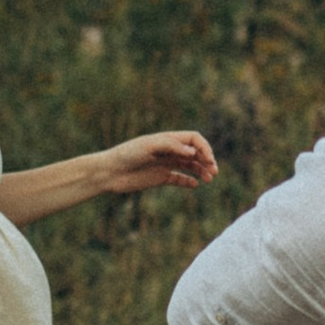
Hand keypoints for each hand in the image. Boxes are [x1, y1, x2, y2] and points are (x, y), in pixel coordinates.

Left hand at [103, 130, 217, 195]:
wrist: (110, 172)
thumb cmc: (127, 155)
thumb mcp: (149, 147)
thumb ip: (171, 146)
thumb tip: (192, 151)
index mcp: (168, 139)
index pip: (193, 139)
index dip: (204, 148)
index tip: (208, 160)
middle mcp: (168, 150)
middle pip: (195, 153)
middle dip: (206, 160)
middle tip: (214, 172)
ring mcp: (165, 164)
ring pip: (189, 166)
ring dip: (201, 171)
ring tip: (208, 180)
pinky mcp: (159, 177)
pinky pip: (178, 178)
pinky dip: (188, 181)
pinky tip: (195, 185)